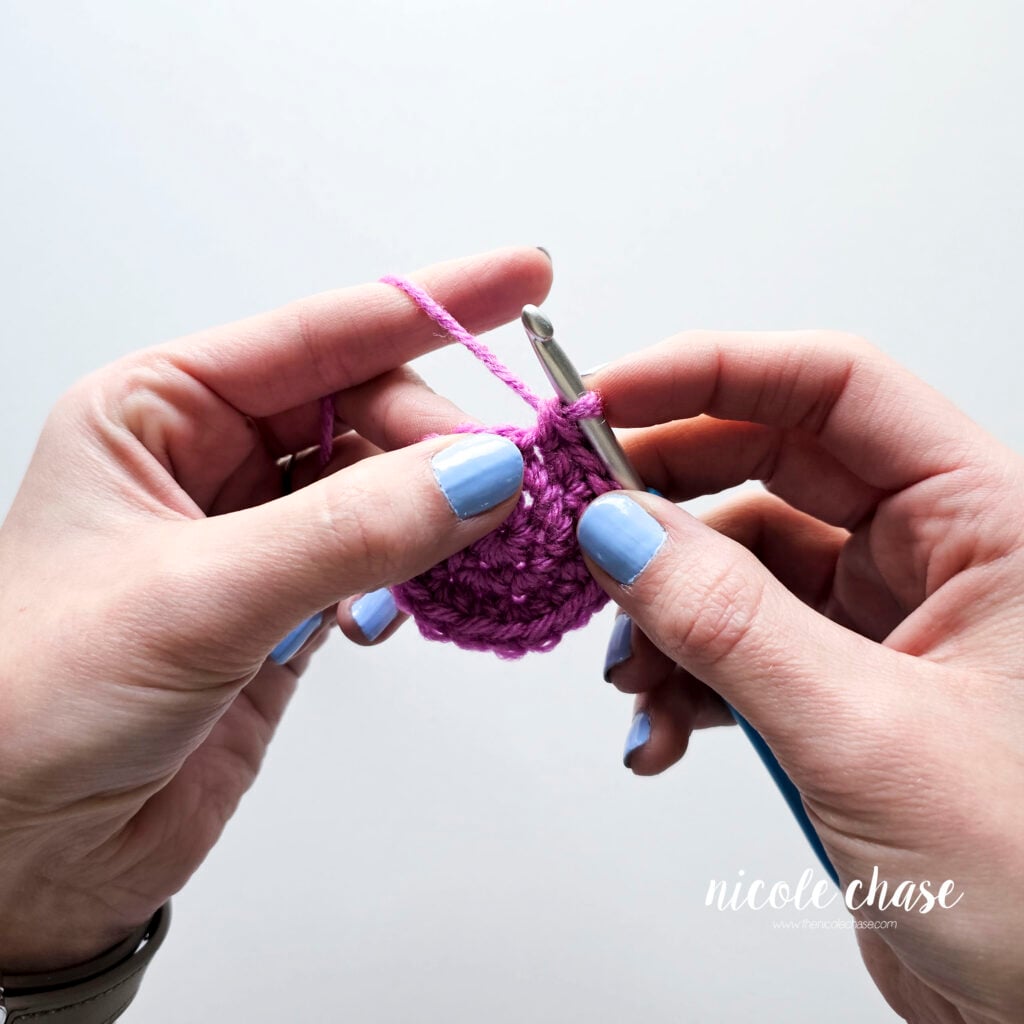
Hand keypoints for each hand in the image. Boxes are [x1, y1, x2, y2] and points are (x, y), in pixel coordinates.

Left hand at [0, 246, 550, 969]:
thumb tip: (480, 472)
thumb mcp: (195, 598)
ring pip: (386, 486)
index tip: (523, 279)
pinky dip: (420, 576)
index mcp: (157, 413)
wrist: (17, 854)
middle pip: (368, 408)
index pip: (318, 335)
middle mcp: (210, 465)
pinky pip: (385, 561)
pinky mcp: (291, 609)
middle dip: (441, 441)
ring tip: (475, 544)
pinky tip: (407, 609)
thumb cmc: (32, 706)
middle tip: (502, 481)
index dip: (431, 303)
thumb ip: (349, 530)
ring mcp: (257, 538)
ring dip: (439, 511)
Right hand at [577, 331, 1023, 1022]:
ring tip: (632, 675)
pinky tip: (660, 728)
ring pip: (736, 566)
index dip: (713, 374)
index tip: (608, 398)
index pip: (835, 389)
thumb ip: (730, 623)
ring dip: (663, 613)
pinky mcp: (840, 688)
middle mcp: (936, 556)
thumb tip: (619, 532)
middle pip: (768, 467)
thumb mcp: (866, 735)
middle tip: (583, 527)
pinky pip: (736, 645)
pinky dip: (682, 678)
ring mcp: (882, 622)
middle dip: (664, 501)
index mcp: (988, 523)